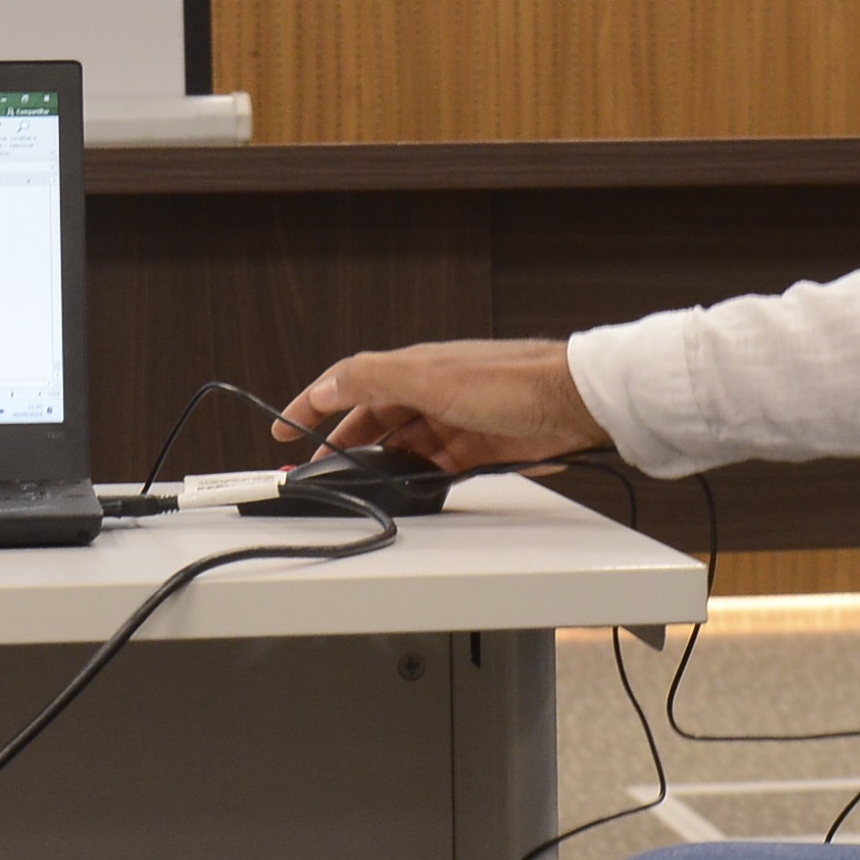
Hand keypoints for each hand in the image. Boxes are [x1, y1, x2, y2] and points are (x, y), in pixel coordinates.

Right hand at [276, 338, 606, 474]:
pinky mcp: (479, 448)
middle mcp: (431, 391)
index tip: (284, 424)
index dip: (313, 403)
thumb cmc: (513, 380)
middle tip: (312, 467)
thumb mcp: (430, 377)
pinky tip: (407, 490)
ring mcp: (454, 421)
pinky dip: (416, 478)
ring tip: (354, 485)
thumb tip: (328, 384)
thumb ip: (374, 379)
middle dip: (340, 442)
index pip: (349, 382)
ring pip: (402, 446)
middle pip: (372, 419)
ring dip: (377, 463)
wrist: (574, 404)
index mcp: (414, 368)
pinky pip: (436, 466)